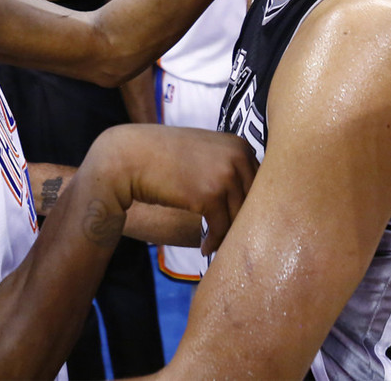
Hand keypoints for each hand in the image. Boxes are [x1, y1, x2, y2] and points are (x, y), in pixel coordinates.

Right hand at [84, 125, 258, 255]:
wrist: (130, 156)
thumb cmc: (163, 155)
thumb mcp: (204, 150)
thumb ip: (228, 165)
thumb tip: (250, 198)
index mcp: (239, 144)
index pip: (259, 182)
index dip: (250, 205)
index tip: (238, 221)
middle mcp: (238, 156)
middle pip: (255, 201)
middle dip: (242, 222)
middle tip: (230, 239)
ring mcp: (225, 175)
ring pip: (239, 217)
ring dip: (227, 235)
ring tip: (215, 245)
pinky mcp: (210, 195)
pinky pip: (221, 228)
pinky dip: (213, 242)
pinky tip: (204, 247)